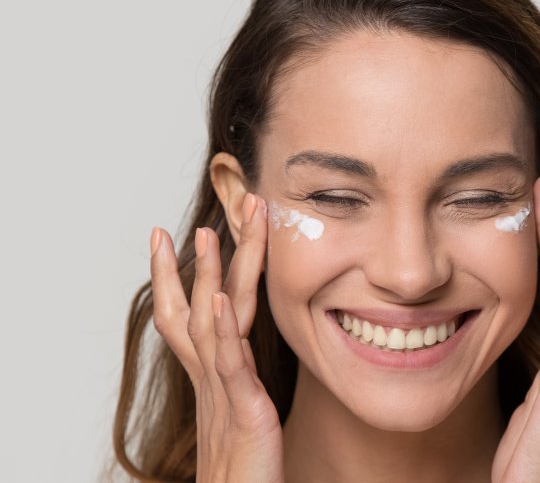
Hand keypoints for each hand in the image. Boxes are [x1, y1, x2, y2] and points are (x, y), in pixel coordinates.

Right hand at [150, 193, 283, 482]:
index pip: (190, 312)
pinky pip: (229, 363)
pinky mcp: (244, 409)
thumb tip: (236, 355)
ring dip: (208, 275)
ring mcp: (224, 390)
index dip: (176, 274)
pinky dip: (222, 329)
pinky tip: (219, 299)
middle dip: (202, 256)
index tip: (168, 234)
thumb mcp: (240, 411)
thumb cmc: (244, 465)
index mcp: (213, 373)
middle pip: (199, 303)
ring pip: (210, 321)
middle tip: (207, 211)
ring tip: (206, 232)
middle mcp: (212, 375)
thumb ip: (237, 380)